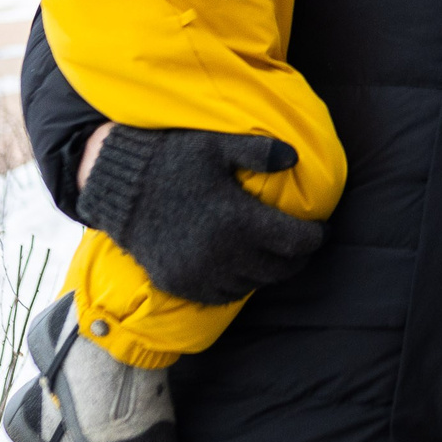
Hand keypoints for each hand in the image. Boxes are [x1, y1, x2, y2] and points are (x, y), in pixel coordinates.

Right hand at [76, 127, 324, 305]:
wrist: (120, 188)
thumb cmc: (173, 161)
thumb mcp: (217, 146)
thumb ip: (260, 152)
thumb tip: (295, 158)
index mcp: (239, 221)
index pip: (296, 242)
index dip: (315, 237)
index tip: (321, 229)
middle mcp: (224, 254)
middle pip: (279, 269)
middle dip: (296, 257)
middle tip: (301, 245)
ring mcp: (201, 274)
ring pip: (252, 284)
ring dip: (267, 271)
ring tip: (272, 255)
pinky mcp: (181, 284)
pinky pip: (222, 295)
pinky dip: (238, 283)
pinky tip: (240, 266)